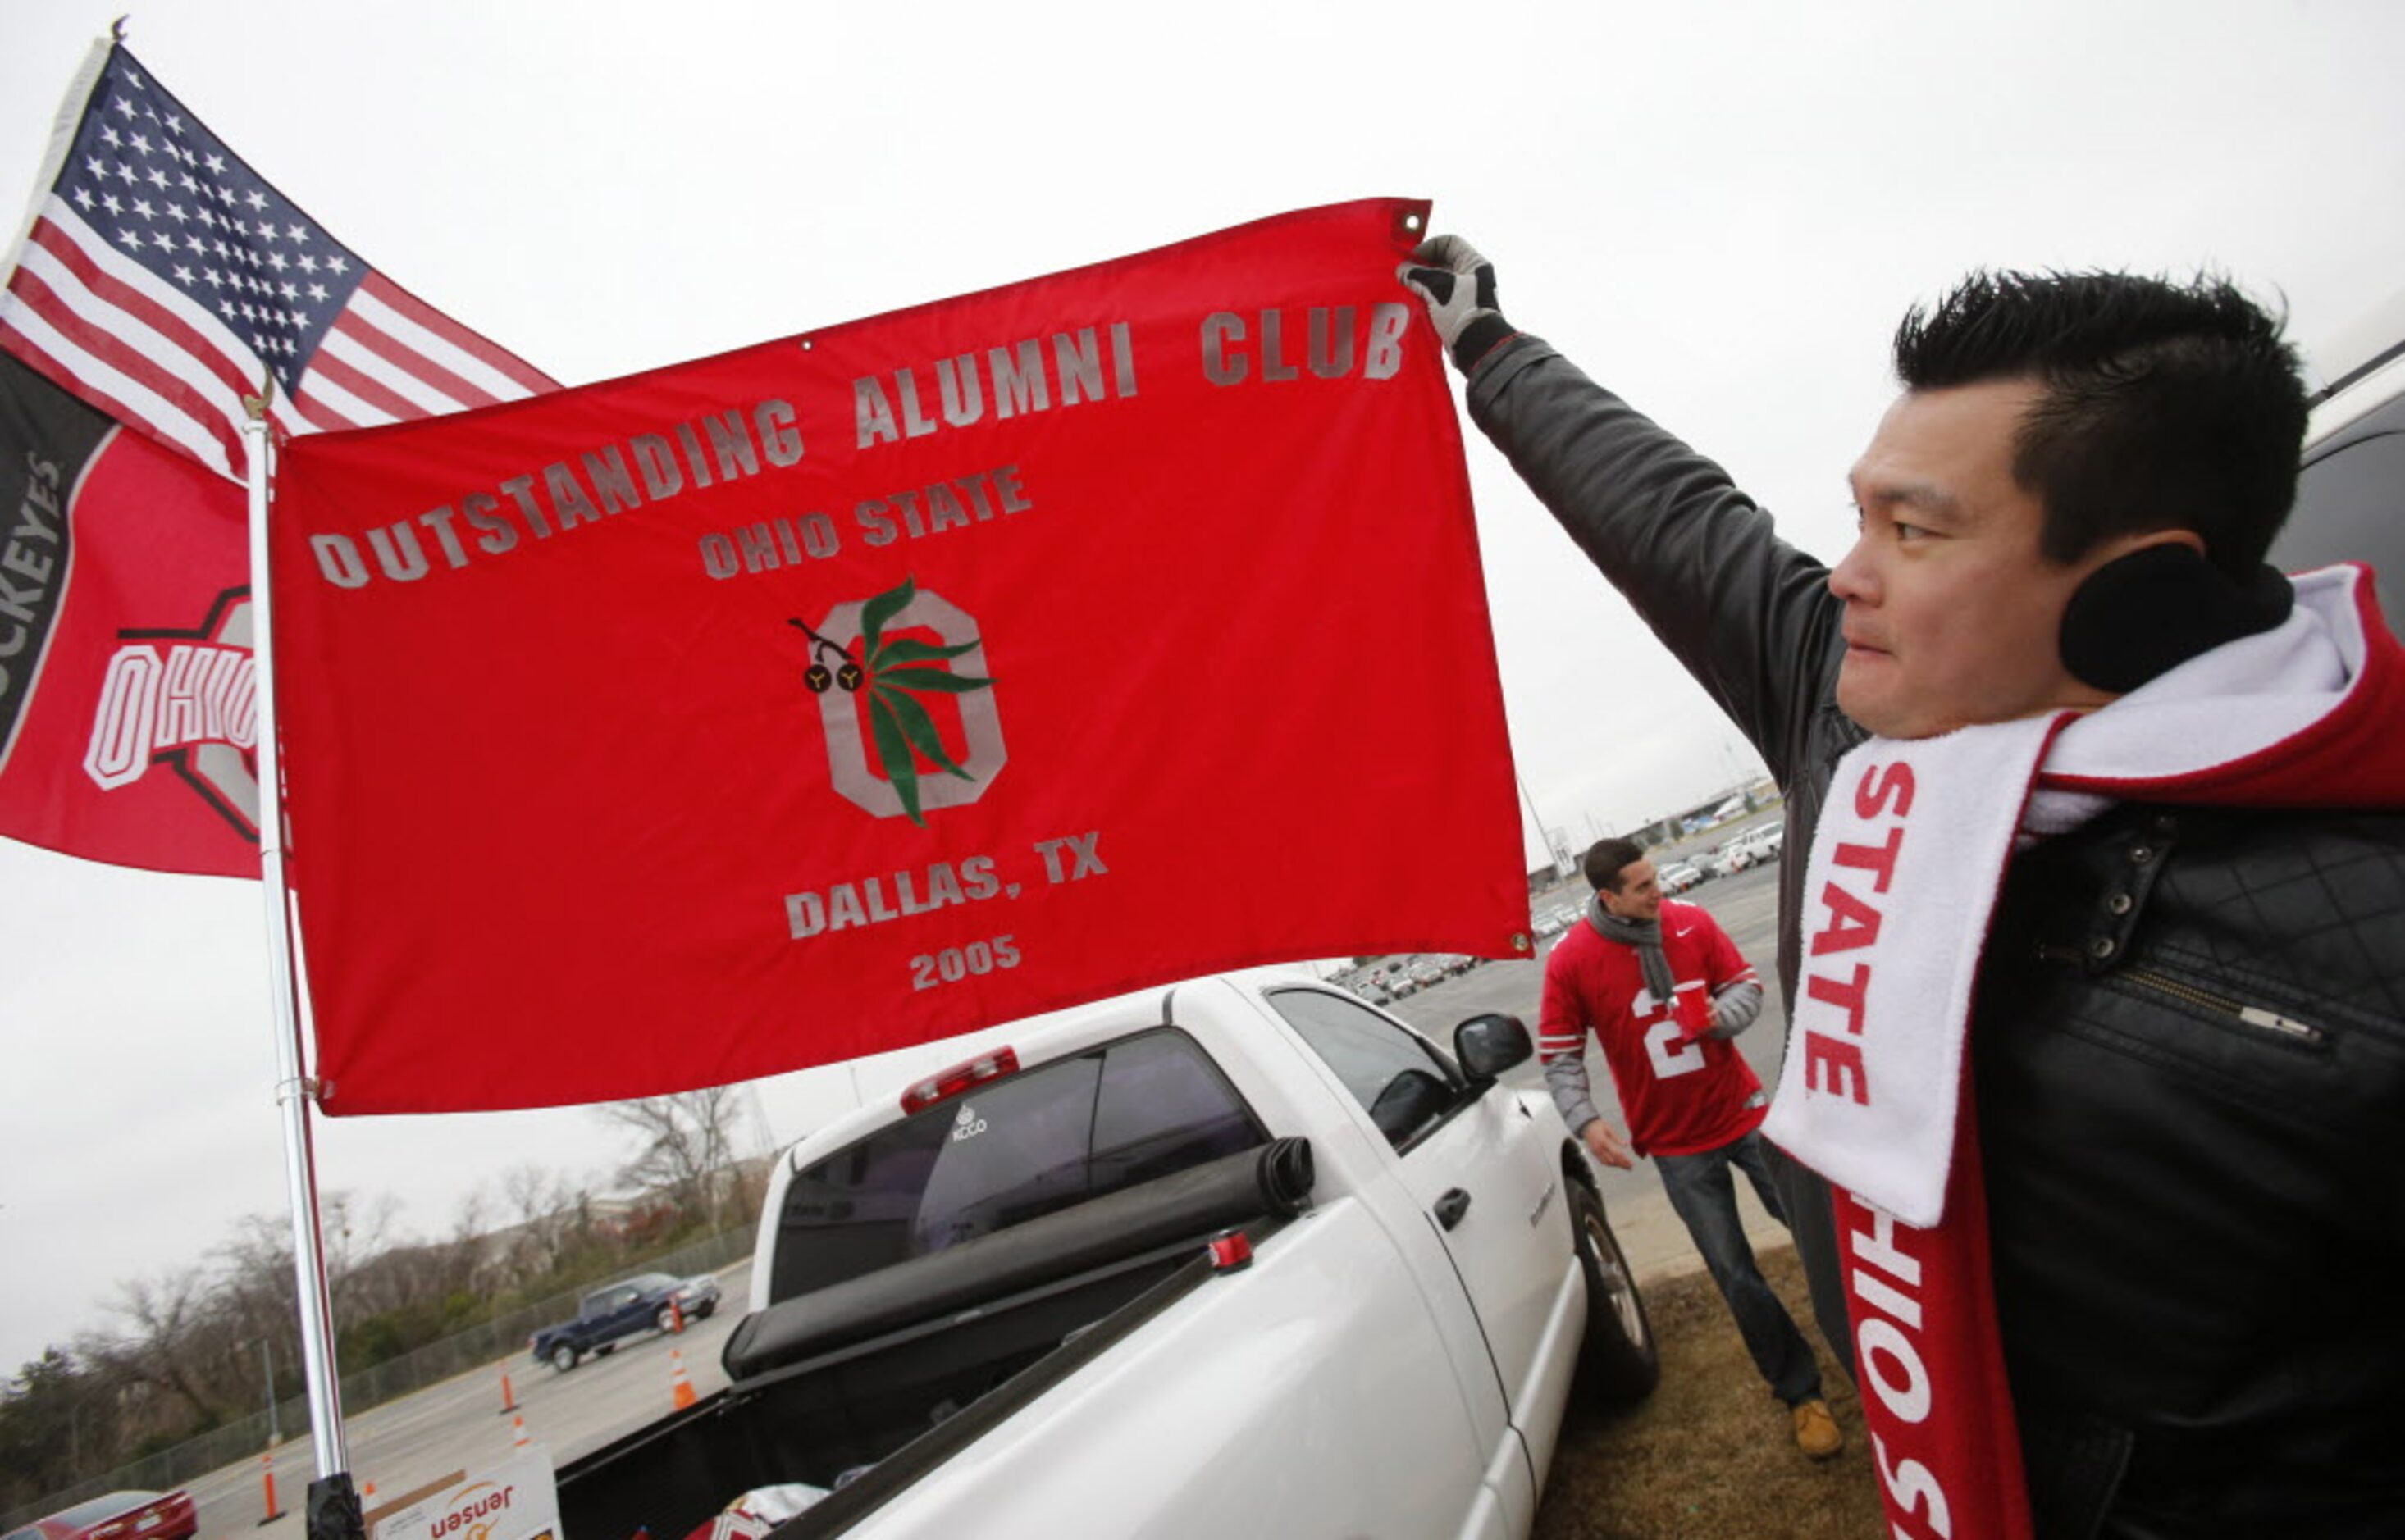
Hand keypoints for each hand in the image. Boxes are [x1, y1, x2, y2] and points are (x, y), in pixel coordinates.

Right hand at [1396, 235, 1513, 371]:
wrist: (1476, 346)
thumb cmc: (1462, 311)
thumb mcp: (1438, 287)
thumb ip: (1417, 275)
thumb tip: (1402, 270)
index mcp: (1474, 263)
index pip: (1450, 242)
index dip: (1429, 246)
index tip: (1412, 258)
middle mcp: (1472, 275)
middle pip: (1442, 261)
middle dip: (1422, 266)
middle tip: (1404, 274)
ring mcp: (1465, 293)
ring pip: (1438, 280)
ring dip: (1421, 283)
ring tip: (1405, 288)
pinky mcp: (1457, 310)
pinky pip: (1438, 297)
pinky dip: (1425, 297)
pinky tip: (1411, 302)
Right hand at [1581, 1119, 1633, 1170]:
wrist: (1586, 1125)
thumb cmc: (1599, 1125)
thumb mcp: (1608, 1128)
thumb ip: (1617, 1137)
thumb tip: (1626, 1145)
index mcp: (1604, 1142)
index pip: (1616, 1154)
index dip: (1624, 1159)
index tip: (1631, 1163)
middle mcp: (1599, 1149)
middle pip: (1613, 1160)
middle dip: (1622, 1164)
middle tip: (1630, 1167)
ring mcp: (1596, 1152)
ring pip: (1607, 1162)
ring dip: (1617, 1165)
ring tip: (1625, 1167)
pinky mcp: (1594, 1153)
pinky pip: (1602, 1161)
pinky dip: (1610, 1164)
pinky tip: (1616, 1164)